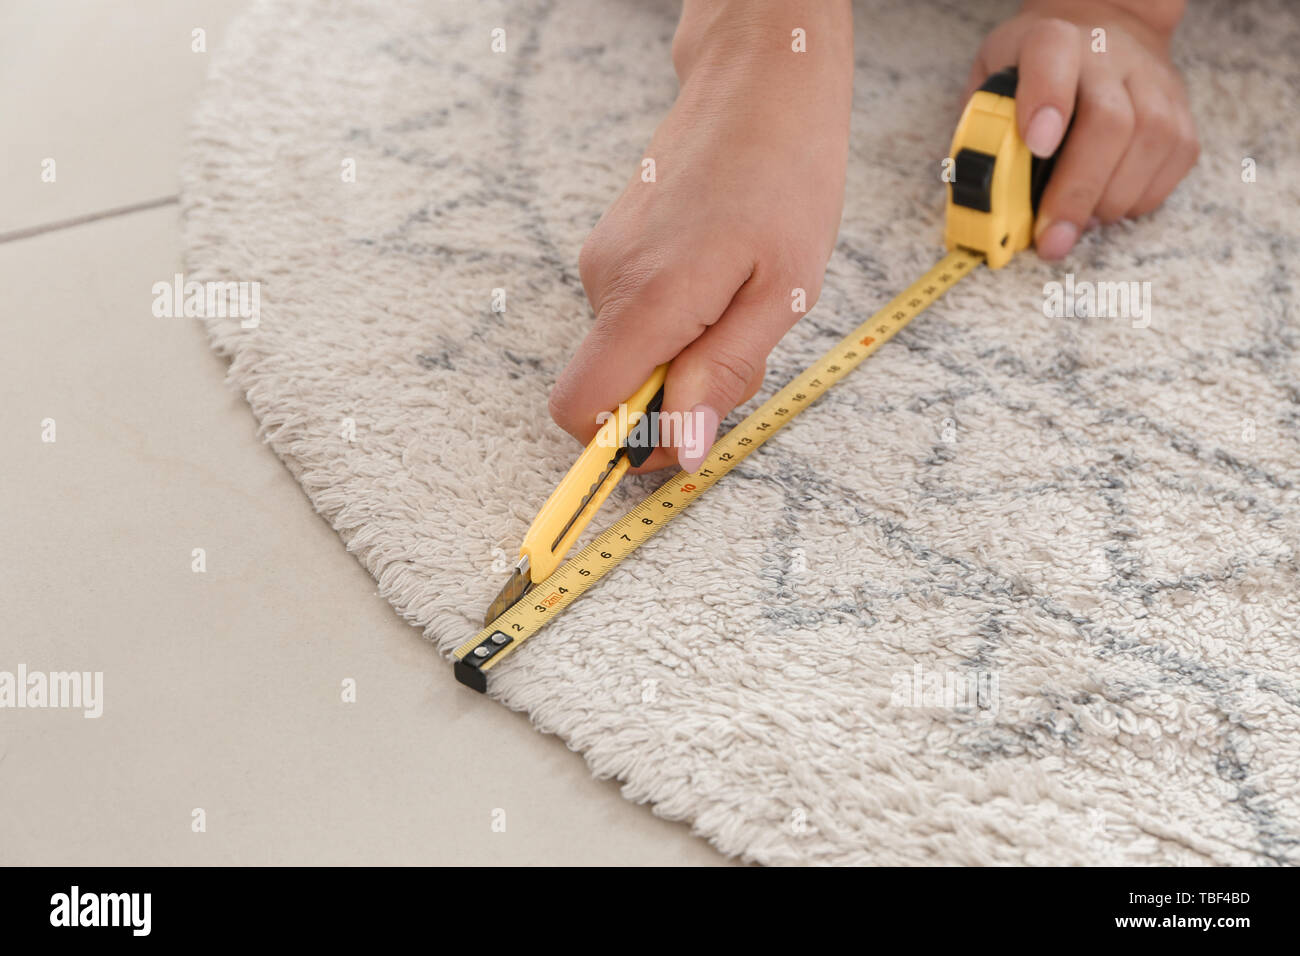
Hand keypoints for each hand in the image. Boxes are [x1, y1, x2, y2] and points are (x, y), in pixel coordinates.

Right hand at [549, 0, 853, 471]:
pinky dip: (678, 323)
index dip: (625, 442)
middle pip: (614, 388)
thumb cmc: (786, 175)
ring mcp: (604, 260)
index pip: (580, 410)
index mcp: (646, 299)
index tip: (684, 435)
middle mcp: (606, 282)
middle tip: (746, 345)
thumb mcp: (781, 293)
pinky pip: (635, 318)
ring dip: (686, 355)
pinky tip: (723, 279)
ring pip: (630, 353)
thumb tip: (681, 451)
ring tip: (742, 299)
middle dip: (677, 395)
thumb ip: (724, 374)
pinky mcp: (614, 247)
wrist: (760, 81)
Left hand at [967, 0, 1198, 258]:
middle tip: (1053, 236)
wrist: (1101, 26)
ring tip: (1079, 225)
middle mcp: (1108, 56)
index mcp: (1051, 40)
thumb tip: (977, 188)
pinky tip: (1111, 207)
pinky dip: (1144, 195)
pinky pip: (1176, 156)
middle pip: (1109, 120)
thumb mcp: (992, 76)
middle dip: (1078, 188)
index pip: (1052, 56)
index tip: (1037, 145)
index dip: (1047, 100)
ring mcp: (1151, 80)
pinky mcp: (1180, 108)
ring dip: (1111, 199)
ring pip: (1151, 140)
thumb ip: (982, 123)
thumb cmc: (1033, 67)